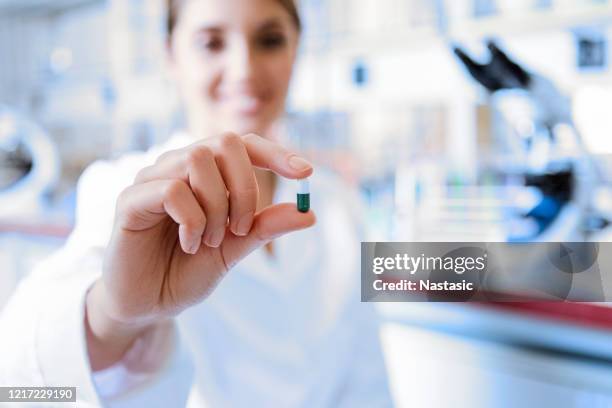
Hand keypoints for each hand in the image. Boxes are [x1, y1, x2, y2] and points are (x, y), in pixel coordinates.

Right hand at [86, 132, 313, 368]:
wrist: (148, 304)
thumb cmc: (187, 271)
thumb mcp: (234, 249)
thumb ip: (264, 228)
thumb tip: (308, 213)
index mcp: (205, 175)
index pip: (242, 145)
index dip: (275, 153)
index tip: (305, 172)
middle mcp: (178, 167)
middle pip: (224, 142)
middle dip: (245, 187)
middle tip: (240, 229)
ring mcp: (151, 179)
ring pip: (197, 161)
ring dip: (216, 206)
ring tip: (210, 241)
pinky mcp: (130, 200)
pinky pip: (171, 190)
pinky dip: (192, 220)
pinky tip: (189, 244)